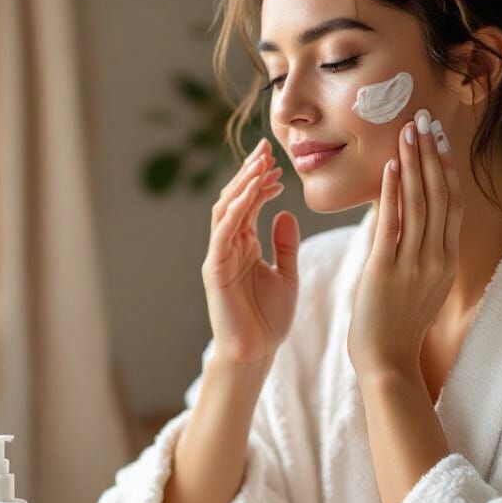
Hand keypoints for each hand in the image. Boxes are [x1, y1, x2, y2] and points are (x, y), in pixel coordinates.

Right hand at [202, 138, 300, 365]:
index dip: (261, 180)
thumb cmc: (269, 319)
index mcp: (244, 246)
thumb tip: (285, 212)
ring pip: (226, 211)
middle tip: (266, 149)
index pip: (249, 203)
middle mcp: (228, 246)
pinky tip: (251, 194)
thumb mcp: (287, 275)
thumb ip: (286, 244)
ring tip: (260, 165)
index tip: (278, 161)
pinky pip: (223, 234)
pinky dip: (236, 212)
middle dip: (249, 173)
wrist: (256, 353)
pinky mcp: (214, 270)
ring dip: (242, 185)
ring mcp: (219, 257)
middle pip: (234, 199)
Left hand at [347, 109, 464, 382]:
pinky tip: (388, 167)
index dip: (445, 168)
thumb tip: (404, 220)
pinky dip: (391, 193)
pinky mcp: (388, 272)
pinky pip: (393, 224)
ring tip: (407, 132)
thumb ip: (416, 253)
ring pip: (420, 204)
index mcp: (446, 261)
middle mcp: (437, 259)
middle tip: (424, 119)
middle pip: (439, 195)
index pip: (451, 204)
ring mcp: (415, 265)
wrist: (388, 364)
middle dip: (431, 154)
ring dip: (413, 164)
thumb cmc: (397, 327)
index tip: (439, 138)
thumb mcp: (418, 287)